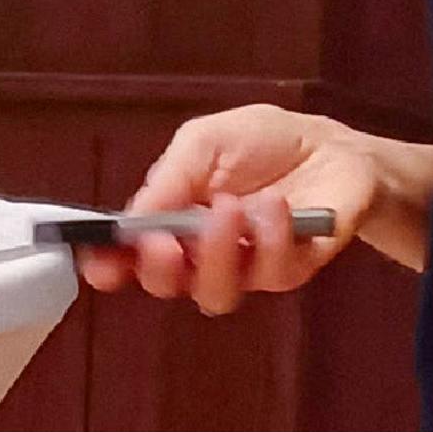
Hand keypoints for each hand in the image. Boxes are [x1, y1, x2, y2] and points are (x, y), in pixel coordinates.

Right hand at [75, 105, 380, 316]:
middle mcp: (202, 253)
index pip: (130, 257)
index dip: (109, 265)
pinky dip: (271, 238)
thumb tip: (135, 215)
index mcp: (172, 221)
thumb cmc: (264, 142)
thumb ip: (171, 175)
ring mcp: (246, 267)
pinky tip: (277, 205)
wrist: (333, 145)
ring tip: (232, 208)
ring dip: (217, 252)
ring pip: (215, 292)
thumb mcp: (206, 140)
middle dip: (160, 267)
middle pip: (167, 285)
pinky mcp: (290, 270)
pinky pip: (271, 274)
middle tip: (166, 239)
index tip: (99, 260)